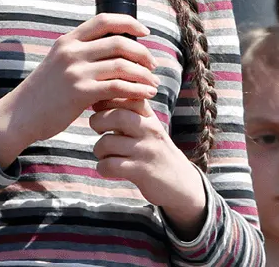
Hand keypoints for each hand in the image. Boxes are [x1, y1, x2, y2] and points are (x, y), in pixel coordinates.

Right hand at [0, 14, 158, 168]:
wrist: (19, 116)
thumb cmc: (44, 93)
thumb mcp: (58, 62)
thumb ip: (81, 53)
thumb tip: (112, 49)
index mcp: (68, 40)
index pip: (105, 20)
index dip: (129, 22)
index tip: (146, 33)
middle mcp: (72, 51)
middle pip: (120, 42)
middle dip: (142, 53)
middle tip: (153, 65)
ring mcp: (76, 71)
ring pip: (122, 65)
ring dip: (143, 75)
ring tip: (153, 84)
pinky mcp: (80, 92)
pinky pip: (118, 87)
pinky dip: (136, 90)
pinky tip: (145, 96)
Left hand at [90, 98, 207, 235]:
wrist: (181, 182)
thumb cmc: (156, 152)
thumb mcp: (149, 128)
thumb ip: (130, 112)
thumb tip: (100, 98)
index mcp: (150, 117)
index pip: (126, 96)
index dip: (106, 100)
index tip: (100, 109)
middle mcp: (149, 130)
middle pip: (116, 115)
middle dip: (97, 121)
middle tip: (98, 130)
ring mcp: (146, 150)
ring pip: (107, 142)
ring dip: (98, 150)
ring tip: (105, 154)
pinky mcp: (141, 171)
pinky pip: (109, 165)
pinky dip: (102, 167)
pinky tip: (108, 168)